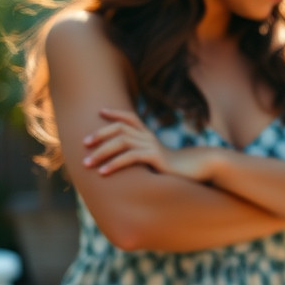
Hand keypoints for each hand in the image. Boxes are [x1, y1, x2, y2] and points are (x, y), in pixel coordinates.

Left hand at [83, 109, 218, 179]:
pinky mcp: (156, 158)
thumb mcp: (158, 161)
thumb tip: (130, 163)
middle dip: (100, 134)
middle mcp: (149, 137)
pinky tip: (104, 173)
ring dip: (101, 152)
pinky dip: (114, 164)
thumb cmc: (178, 169)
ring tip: (87, 164)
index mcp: (149, 135)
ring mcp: (152, 146)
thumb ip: (144, 158)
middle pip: (120, 128)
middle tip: (84, 144)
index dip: (114, 113)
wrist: (199, 170)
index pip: (130, 118)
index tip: (100, 111)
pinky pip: (131, 157)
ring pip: (121, 142)